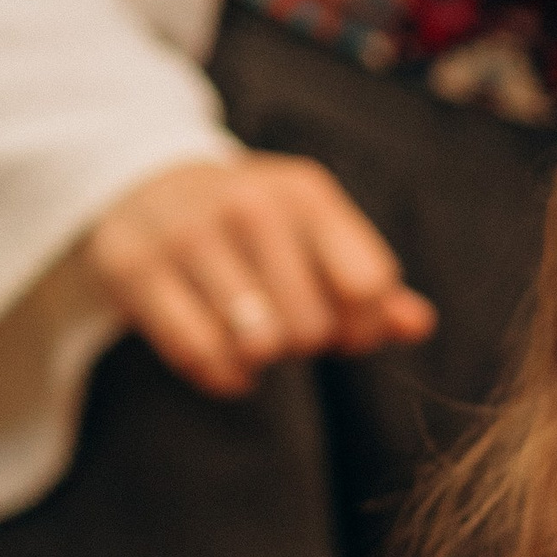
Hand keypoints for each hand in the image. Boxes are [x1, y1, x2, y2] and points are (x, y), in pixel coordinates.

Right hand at [86, 156, 437, 399]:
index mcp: (307, 194)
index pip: (368, 285)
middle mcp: (251, 205)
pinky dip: (220, 373)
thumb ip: (370, 281)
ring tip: (254, 342)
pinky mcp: (137, 268)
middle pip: (311, 326)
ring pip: (257, 343)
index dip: (364, 327)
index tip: (344, 330)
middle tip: (286, 329)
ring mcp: (190, 234)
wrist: (146, 183)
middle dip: (305, 344)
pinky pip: (199, 353)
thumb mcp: (315, 231)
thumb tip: (419, 325)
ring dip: (260, 360)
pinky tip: (224, 359)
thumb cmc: (253, 224)